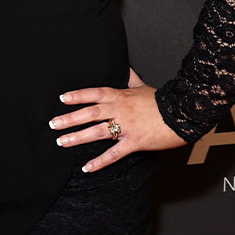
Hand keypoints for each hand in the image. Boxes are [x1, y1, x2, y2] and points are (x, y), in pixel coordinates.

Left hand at [49, 67, 186, 172]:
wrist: (181, 113)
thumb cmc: (161, 101)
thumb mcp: (143, 86)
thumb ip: (131, 77)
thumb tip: (126, 67)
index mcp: (120, 95)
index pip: (94, 93)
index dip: (77, 95)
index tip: (61, 98)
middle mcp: (120, 109)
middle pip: (89, 113)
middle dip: (69, 118)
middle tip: (52, 124)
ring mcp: (126, 126)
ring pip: (97, 131)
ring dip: (77, 137)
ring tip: (61, 142)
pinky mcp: (134, 142)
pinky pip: (113, 153)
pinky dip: (99, 162)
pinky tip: (86, 167)